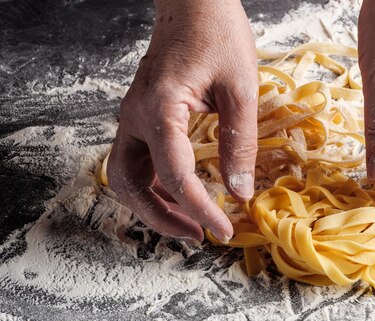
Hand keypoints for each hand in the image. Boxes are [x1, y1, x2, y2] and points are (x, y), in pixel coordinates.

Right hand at [107, 0, 257, 241]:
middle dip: (162, 219)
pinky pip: (138, 163)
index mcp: (159, 110)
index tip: (225, 229)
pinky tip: (183, 194)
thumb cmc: (216, 33)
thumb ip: (240, 144)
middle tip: (199, 235)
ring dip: (154, 206)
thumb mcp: (240, 89)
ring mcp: (133, 118)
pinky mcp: (142, 118)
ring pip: (127, 178)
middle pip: (130, 185)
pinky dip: (156, 186)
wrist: (193, 3)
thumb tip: (239, 193)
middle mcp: (135, 118)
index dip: (200, 210)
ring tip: (190, 222)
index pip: (174, 176)